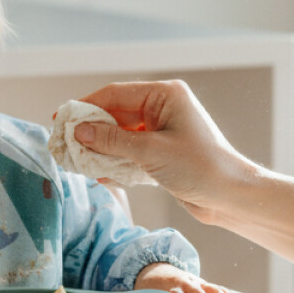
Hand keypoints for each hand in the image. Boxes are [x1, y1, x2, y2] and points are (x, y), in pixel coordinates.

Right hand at [74, 80, 260, 223]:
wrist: (232, 198)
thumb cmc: (201, 168)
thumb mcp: (151, 152)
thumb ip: (112, 140)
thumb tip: (80, 130)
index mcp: (165, 95)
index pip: (115, 94)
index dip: (86, 106)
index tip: (61, 118)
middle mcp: (163, 109)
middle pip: (116, 114)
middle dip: (91, 130)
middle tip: (64, 142)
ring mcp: (162, 131)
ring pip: (121, 136)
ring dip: (101, 149)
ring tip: (76, 160)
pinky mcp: (162, 154)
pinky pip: (130, 153)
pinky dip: (115, 163)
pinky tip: (98, 174)